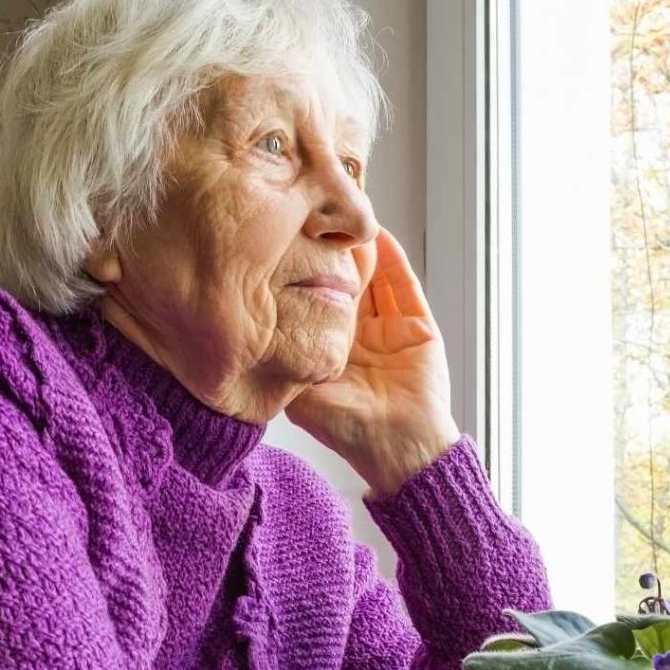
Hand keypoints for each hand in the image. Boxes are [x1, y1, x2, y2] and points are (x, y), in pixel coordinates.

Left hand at [284, 227, 460, 496]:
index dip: (304, 275)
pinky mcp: (418, 327)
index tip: (288, 246)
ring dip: (361, 251)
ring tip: (345, 221)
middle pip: (345, 284)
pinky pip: (404, 286)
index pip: (315, 301)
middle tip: (317, 221)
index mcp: (331, 349)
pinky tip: (379, 236)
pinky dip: (393, 260)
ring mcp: (390, 328)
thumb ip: (283, 364)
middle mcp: (359, 336)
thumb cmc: (348, 429)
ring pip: (374, 279)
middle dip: (332, 255)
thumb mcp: (301, 394)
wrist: (399, 449)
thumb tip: (251, 332)